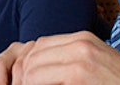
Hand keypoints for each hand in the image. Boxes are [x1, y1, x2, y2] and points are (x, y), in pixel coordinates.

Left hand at [0, 31, 119, 84]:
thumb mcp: (96, 64)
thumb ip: (70, 60)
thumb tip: (38, 69)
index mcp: (82, 39)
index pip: (37, 46)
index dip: (26, 66)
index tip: (24, 82)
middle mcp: (80, 43)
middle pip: (31, 55)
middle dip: (23, 77)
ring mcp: (81, 59)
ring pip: (32, 70)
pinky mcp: (81, 76)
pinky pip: (41, 82)